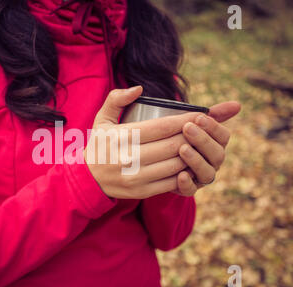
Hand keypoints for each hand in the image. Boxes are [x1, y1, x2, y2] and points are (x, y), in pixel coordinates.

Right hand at [85, 86, 202, 198]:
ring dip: (192, 154)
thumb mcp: (102, 119)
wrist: (87, 179)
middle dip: (194, 136)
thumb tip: (139, 89)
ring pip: (176, 164)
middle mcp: (129, 157)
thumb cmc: (100, 144)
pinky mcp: (141, 191)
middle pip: (173, 145)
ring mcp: (136, 176)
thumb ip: (116, 99)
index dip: (186, 119)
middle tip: (204, 129)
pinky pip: (171, 182)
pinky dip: (185, 173)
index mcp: (122, 136)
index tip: (201, 114)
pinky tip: (190, 164)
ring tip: (200, 145)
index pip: (163, 126)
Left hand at [174, 101, 240, 195]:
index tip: (199, 117)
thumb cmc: (179, 137)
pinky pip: (191, 190)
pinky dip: (187, 184)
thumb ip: (211, 114)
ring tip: (182, 149)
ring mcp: (201, 178)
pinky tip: (180, 175)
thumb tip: (237, 105)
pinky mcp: (188, 189)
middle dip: (203, 141)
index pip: (223, 137)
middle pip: (217, 154)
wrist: (160, 157)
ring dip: (196, 161)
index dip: (213, 127)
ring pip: (207, 173)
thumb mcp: (191, 123)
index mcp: (216, 145)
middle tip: (187, 128)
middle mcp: (213, 163)